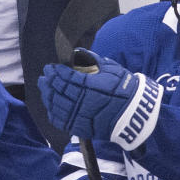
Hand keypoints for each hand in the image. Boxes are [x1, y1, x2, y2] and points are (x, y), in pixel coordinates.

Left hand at [39, 52, 162, 149]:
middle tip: (44, 75)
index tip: (50, 67)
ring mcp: (81, 116)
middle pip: (58, 90)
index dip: (55, 71)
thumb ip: (93, 60)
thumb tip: (78, 52)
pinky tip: (51, 105)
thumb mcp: (112, 70)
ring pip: (56, 105)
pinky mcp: (81, 128)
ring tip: (45, 88)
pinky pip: (61, 121)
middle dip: (48, 82)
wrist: (135, 115)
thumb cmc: (124, 89)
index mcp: (90, 86)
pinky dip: (53, 112)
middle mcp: (83, 101)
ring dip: (48, 95)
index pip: (65, 77)